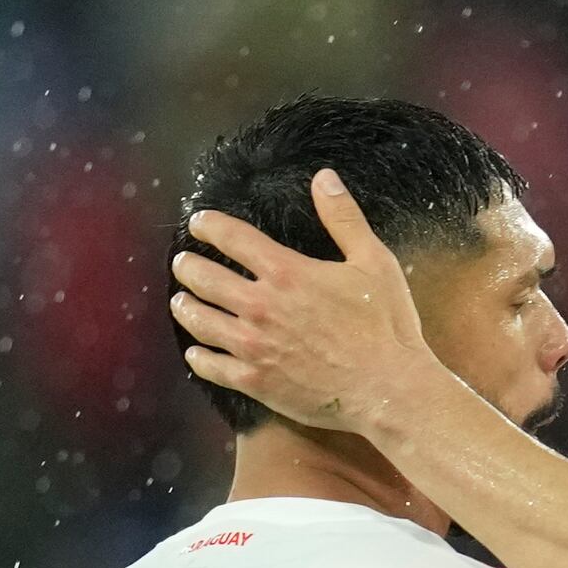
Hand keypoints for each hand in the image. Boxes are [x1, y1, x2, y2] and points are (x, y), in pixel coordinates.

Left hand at [170, 172, 440, 438]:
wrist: (387, 390)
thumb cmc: (386, 327)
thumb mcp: (374, 262)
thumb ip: (344, 218)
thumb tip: (325, 177)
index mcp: (286, 272)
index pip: (231, 238)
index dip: (208, 225)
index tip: (199, 223)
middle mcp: (261, 306)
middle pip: (204, 278)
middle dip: (188, 266)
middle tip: (183, 263)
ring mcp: (254, 346)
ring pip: (200, 322)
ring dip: (185, 308)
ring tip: (180, 302)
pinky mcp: (256, 381)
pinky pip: (211, 367)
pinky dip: (198, 357)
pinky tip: (195, 353)